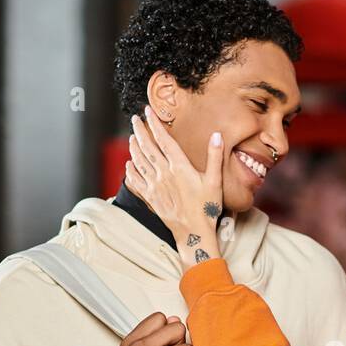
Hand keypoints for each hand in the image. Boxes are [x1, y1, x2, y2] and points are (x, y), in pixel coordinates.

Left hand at [125, 106, 223, 269]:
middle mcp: (164, 174)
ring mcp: (155, 186)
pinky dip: (130, 170)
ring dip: (134, 148)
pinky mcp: (151, 198)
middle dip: (139, 131)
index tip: (148, 112)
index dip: (155, 124)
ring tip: (132, 137)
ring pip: (139, 162)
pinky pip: (136, 181)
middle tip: (134, 119)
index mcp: (180, 167)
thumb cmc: (207, 208)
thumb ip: (215, 157)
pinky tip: (129, 164)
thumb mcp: (215, 181)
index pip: (164, 140)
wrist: (194, 232)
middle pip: (147, 147)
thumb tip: (216, 135)